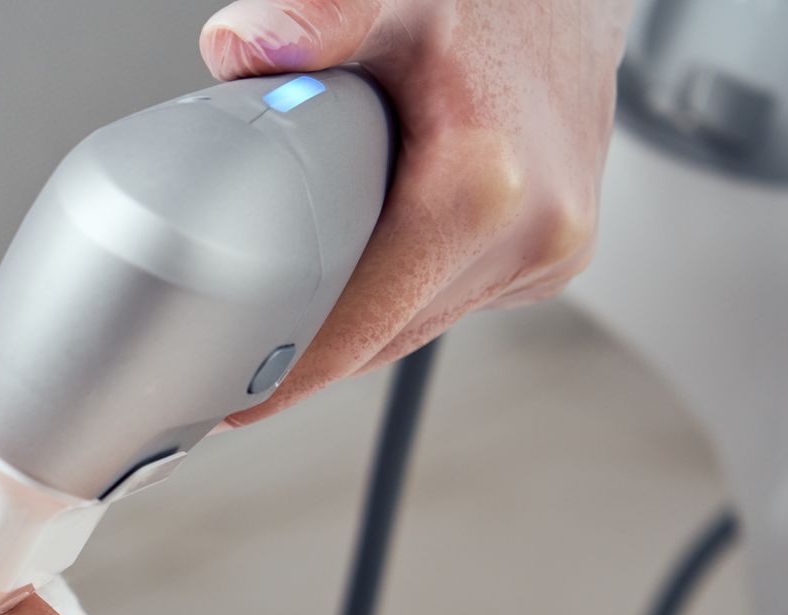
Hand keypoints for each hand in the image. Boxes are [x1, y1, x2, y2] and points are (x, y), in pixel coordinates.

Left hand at [201, 0, 630, 423]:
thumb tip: (243, 47)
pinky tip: (368, 256)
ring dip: (359, 319)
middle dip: (311, 350)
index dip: (287, 374)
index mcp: (489, 188)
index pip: (362, 329)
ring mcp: (553, 250)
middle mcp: (537, 232)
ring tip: (294, 301)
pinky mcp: (556, 252)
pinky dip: (403, 289)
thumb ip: (311, 19)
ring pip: (419, 324)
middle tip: (238, 353)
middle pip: (387, 339)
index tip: (230, 403)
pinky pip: (452, 298)